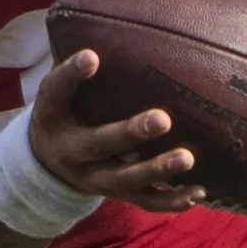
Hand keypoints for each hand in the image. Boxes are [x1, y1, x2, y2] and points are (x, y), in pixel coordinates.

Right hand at [28, 51, 205, 212]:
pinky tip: (197, 191)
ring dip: (157, 170)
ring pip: (126, 180)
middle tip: (162, 119)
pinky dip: (171, 200)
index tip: (92, 56)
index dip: (72, 75)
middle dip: (131, 133)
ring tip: (186, 157)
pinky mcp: (118, 194)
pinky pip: (145, 201)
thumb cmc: (62, 115)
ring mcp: (97, 179)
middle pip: (100, 145)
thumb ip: (72, 71)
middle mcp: (73, 153)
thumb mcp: (55, 94)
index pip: (57, 93)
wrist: (48, 165)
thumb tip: (96, 46)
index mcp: (53, 118)